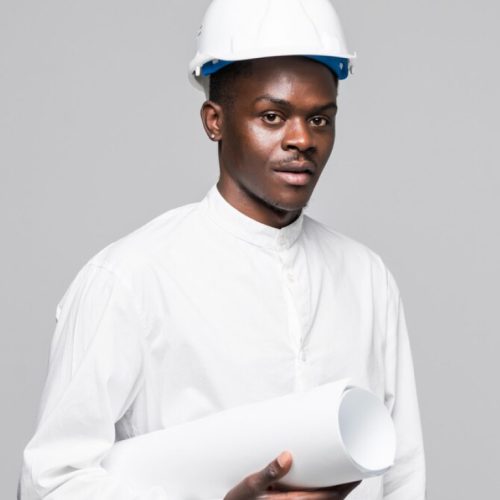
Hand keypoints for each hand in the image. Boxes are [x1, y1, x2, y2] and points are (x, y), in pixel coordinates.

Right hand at [224, 451, 360, 499]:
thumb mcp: (250, 485)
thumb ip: (269, 472)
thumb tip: (287, 456)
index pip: (332, 496)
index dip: (348, 484)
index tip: (358, 468)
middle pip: (332, 498)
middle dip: (345, 483)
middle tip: (352, 463)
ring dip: (334, 487)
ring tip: (339, 468)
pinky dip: (322, 492)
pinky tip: (319, 480)